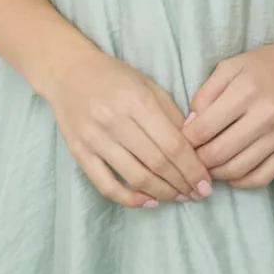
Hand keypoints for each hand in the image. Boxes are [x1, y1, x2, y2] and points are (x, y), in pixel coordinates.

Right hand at [44, 45, 211, 209]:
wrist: (68, 71)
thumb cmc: (114, 77)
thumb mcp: (149, 86)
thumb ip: (172, 115)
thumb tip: (196, 148)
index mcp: (137, 100)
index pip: (172, 144)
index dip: (193, 168)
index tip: (206, 183)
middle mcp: (114, 120)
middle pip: (157, 163)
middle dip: (182, 183)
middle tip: (197, 194)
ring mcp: (94, 139)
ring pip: (135, 177)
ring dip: (162, 193)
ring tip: (179, 198)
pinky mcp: (79, 152)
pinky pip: (106, 185)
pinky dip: (130, 199)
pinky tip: (149, 202)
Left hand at [182, 31, 273, 187]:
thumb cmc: (269, 64)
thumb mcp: (232, 66)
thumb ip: (206, 93)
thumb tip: (190, 125)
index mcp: (246, 91)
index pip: (204, 129)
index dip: (186, 140)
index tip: (182, 140)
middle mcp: (265, 115)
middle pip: (218, 153)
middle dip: (198, 160)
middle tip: (191, 158)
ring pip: (238, 169)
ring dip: (216, 173)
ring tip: (208, 166)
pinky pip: (263, 177)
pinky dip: (241, 182)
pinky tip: (232, 174)